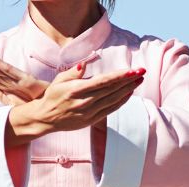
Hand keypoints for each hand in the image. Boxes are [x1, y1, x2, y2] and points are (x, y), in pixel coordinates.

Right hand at [7, 65, 144, 143]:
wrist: (46, 118)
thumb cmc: (53, 96)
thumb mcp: (59, 81)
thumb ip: (73, 73)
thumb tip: (84, 65)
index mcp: (76, 91)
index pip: (103, 82)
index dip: (119, 76)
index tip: (132, 70)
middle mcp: (84, 102)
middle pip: (111, 90)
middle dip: (128, 80)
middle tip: (142, 71)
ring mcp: (89, 112)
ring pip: (113, 99)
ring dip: (128, 89)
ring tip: (139, 80)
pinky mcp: (91, 120)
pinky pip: (110, 109)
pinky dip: (121, 101)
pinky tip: (129, 93)